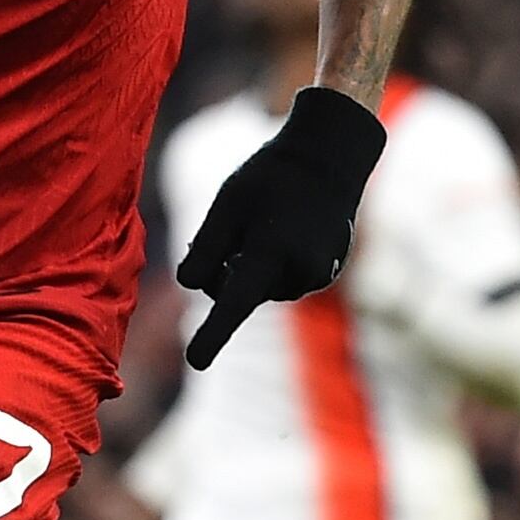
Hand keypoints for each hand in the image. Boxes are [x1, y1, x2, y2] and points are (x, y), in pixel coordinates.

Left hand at [175, 85, 388, 369]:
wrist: (329, 158)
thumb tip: (190, 286)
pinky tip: (283, 230)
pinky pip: (282, 281)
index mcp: (271, 253)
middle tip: (227, 230)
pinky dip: (273, 264)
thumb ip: (205, 249)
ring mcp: (318, 276)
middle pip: (240, 293)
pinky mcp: (326, 274)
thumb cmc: (269, 178)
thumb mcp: (227, 204)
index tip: (195, 362)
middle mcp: (299, 272)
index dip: (212, 334)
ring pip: (262, 288)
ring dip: (249, 267)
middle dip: (223, 272)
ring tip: (261, 223)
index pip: (233, 303)